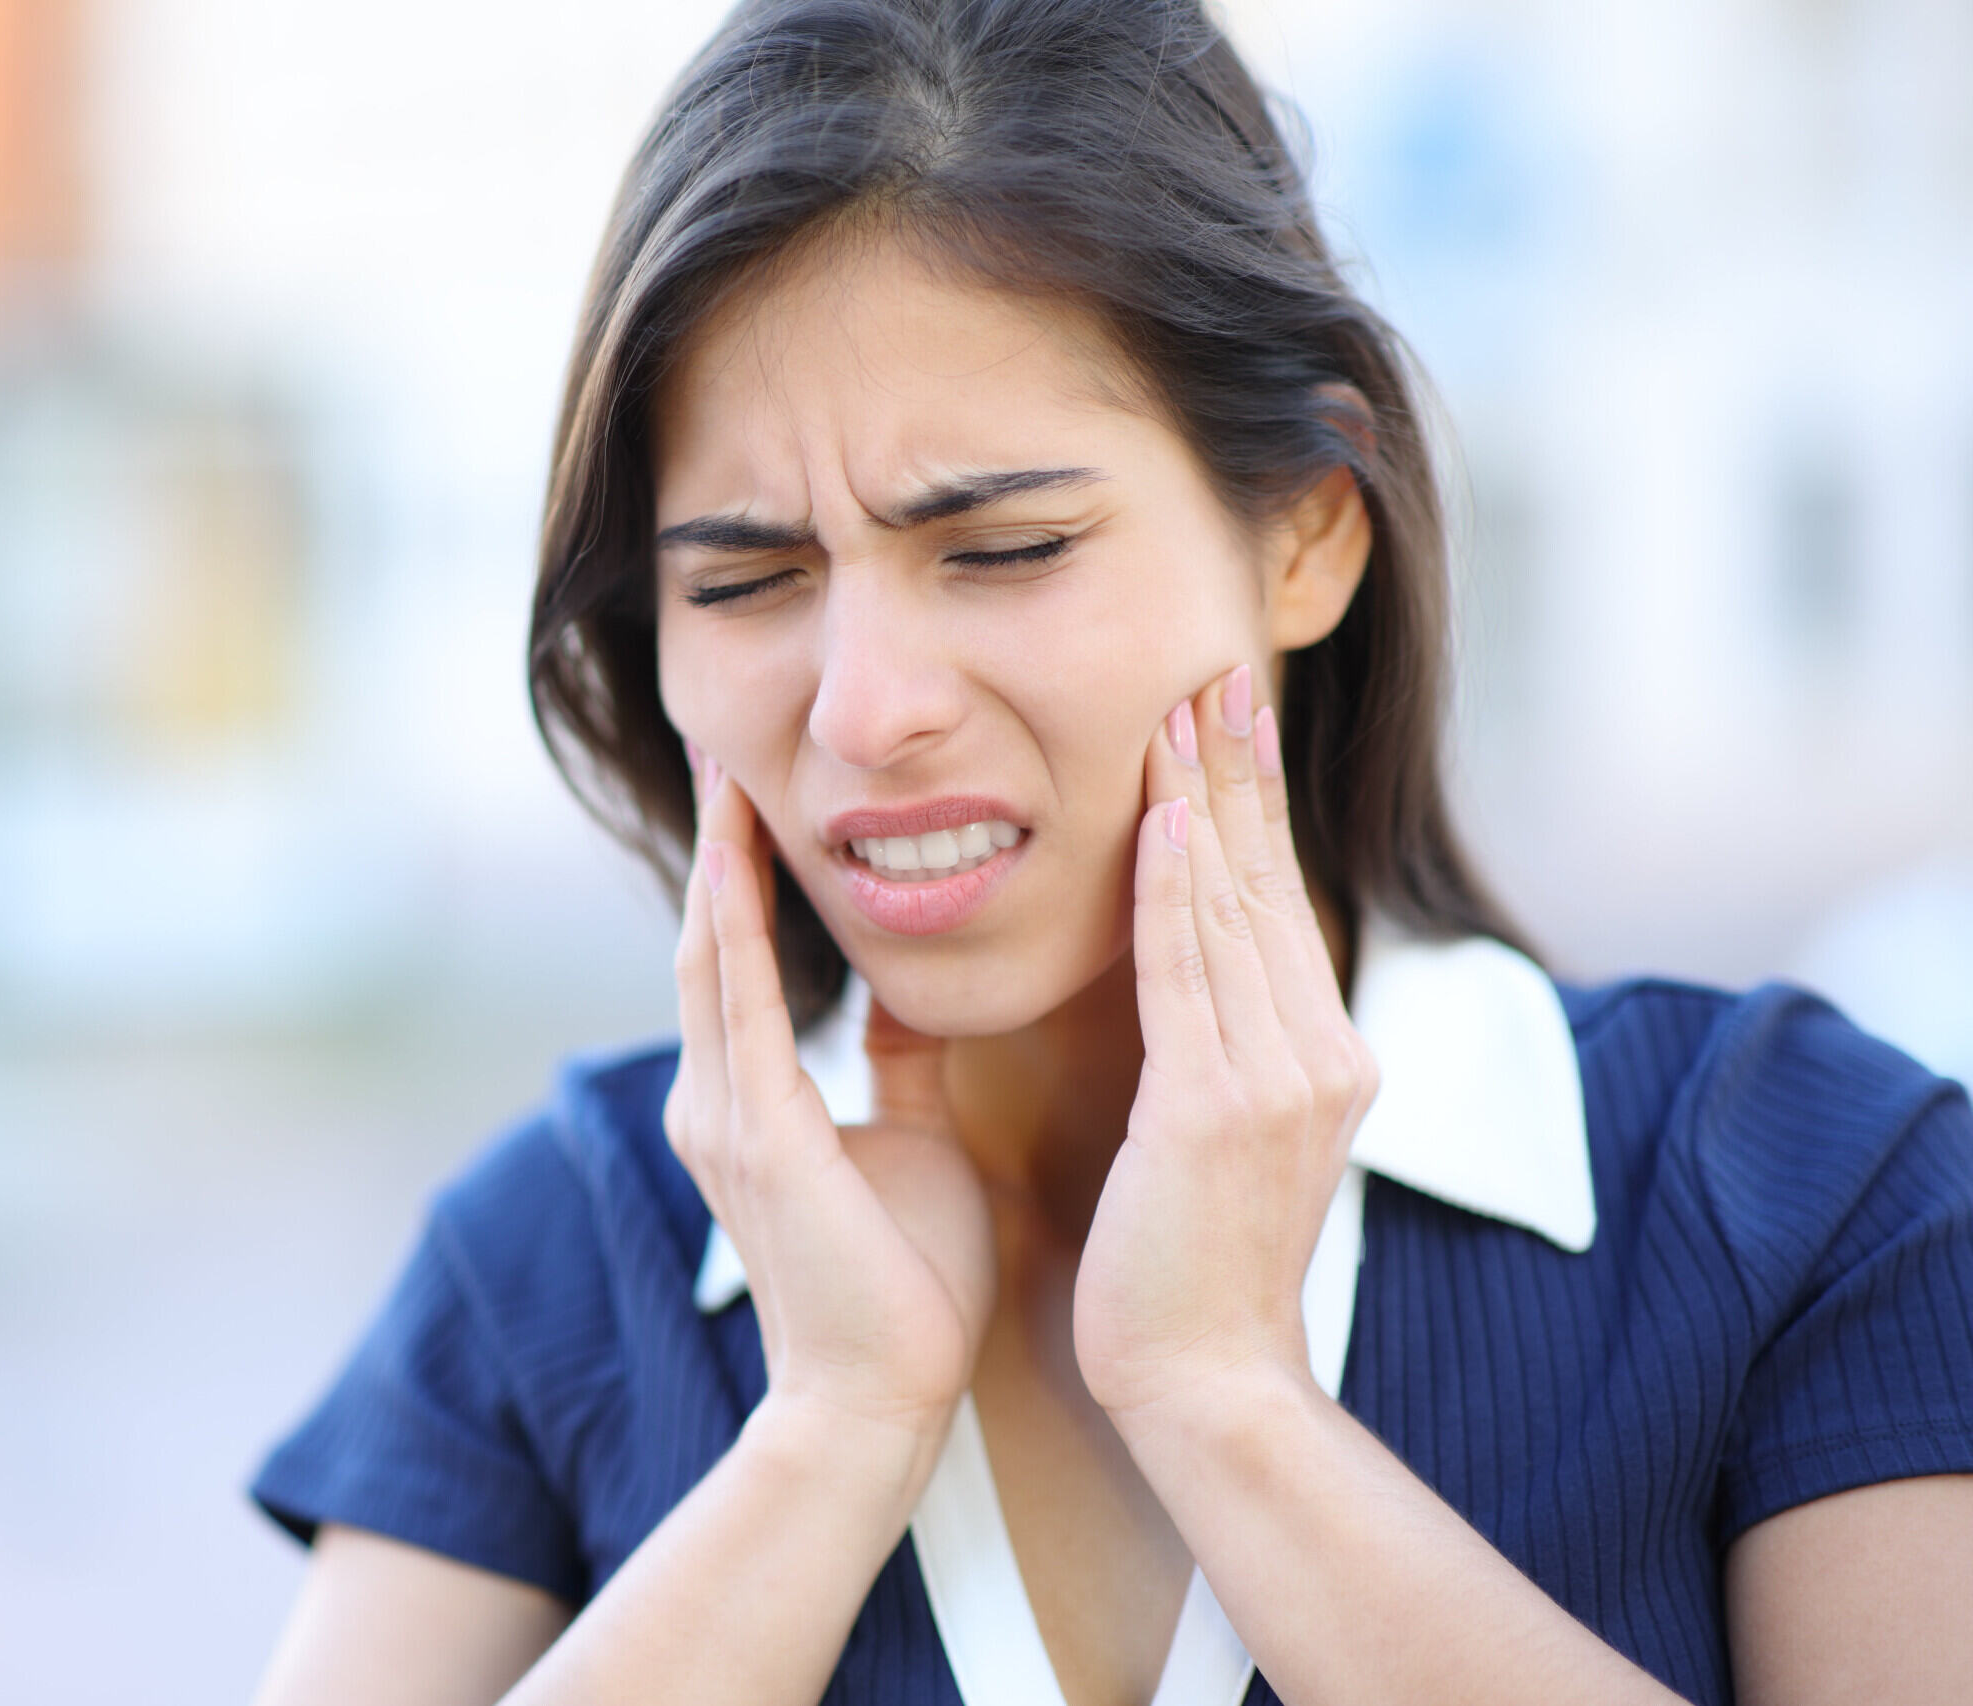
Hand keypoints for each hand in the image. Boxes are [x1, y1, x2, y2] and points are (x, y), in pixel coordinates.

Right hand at [666, 746, 996, 1446]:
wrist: (880, 1400)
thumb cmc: (905, 1284)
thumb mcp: (911, 1142)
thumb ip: (900, 1067)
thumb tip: (914, 997)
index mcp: (751, 1104)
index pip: (741, 963)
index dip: (742, 874)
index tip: (753, 790)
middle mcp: (716, 1101)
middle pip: (707, 944)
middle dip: (716, 846)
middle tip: (722, 747)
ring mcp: (721, 1118)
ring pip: (711, 960)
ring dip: (720, 863)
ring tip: (726, 773)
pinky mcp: (752, 1137)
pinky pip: (741, 1007)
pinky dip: (737, 925)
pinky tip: (742, 856)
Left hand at [1072, 665, 1377, 1427]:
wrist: (1207, 1382)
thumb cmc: (1187, 1268)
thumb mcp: (1218, 1140)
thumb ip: (1220, 1053)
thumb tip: (1191, 980)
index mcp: (1322, 1057)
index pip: (1276, 904)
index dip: (1250, 807)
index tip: (1226, 718)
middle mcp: (1320, 1055)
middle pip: (1266, 885)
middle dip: (1237, 775)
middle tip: (1214, 671)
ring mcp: (1278, 1082)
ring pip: (1231, 913)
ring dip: (1202, 804)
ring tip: (1182, 712)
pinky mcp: (1218, 1113)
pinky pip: (1189, 977)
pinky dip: (1175, 893)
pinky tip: (1164, 821)